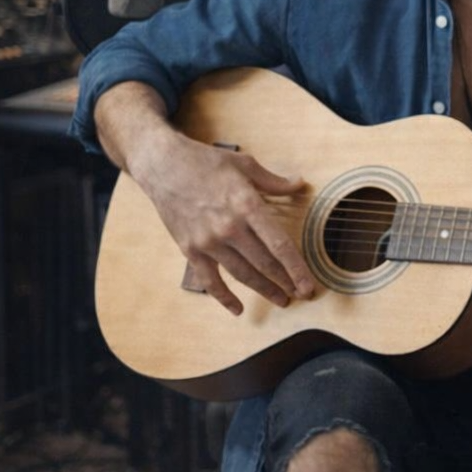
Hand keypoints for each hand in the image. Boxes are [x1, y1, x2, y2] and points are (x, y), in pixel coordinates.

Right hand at [135, 132, 314, 315]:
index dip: (297, 267)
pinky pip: (210, 280)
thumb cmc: (206, 162)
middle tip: (302, 295)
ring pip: (242, 274)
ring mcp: (208, 241)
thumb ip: (274, 181)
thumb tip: (300, 183)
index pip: (279, 244)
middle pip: (264, 263)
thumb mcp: (245, 164)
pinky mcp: (190, 249)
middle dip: (286, 282)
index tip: (309, 284)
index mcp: (247, 205)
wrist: (162, 165)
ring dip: (263, 290)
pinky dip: (224, 297)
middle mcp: (229, 227)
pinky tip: (238, 309)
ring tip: (281, 300)